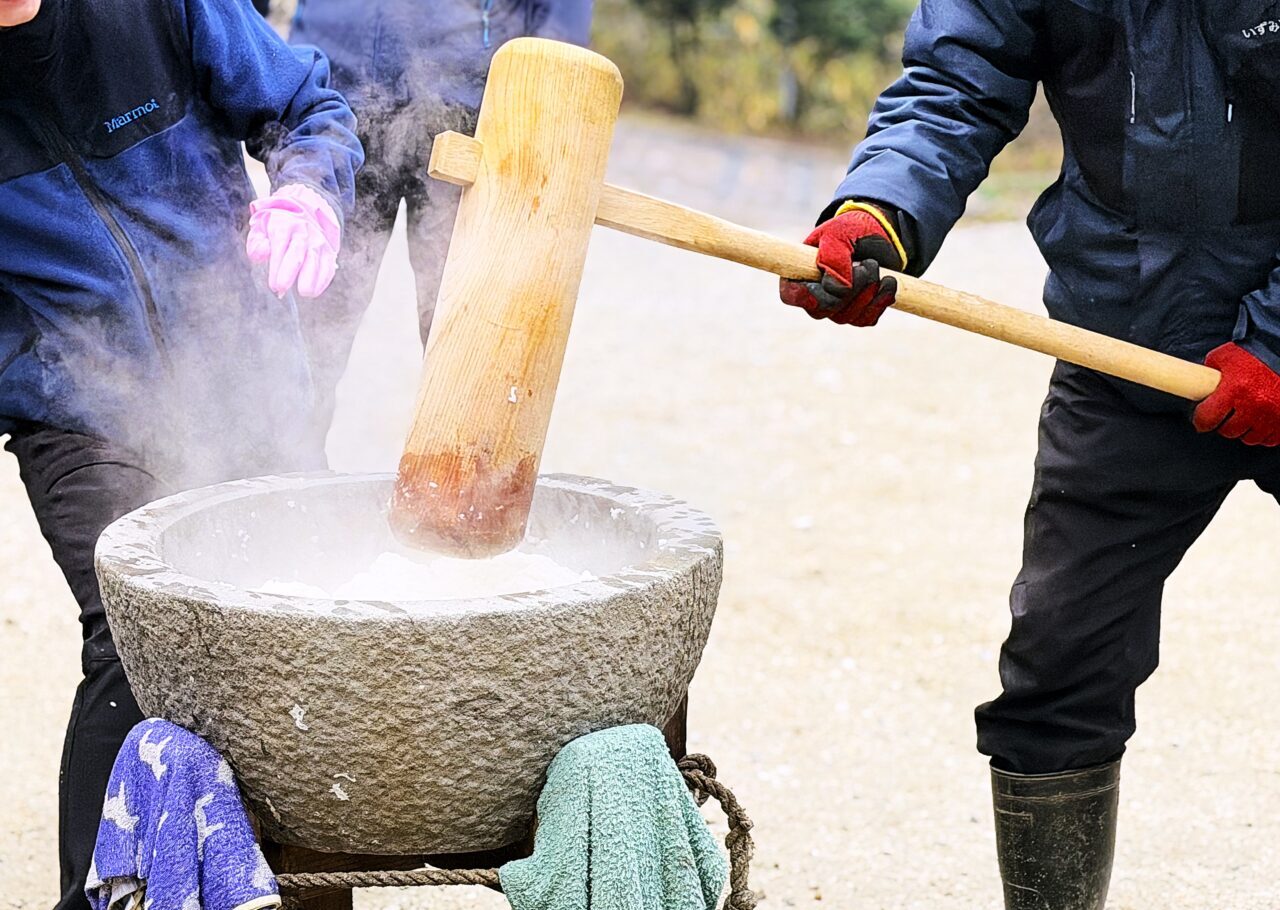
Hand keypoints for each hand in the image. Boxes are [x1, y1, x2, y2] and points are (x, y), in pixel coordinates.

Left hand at [245, 184, 339, 298]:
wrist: (306, 210)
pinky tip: (314, 291)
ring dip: (311, 278)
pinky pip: (328, 265)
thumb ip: (256, 243)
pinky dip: (323, 279)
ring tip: (304, 292)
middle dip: (289, 272)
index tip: (274, 285)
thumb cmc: (279, 225)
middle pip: (297, 252)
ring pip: (315, 259)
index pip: (279, 246)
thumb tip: (264, 254)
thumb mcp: (261, 227)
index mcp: (284, 225)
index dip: (276, 267)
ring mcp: (318, 241)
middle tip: (282, 289)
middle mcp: (303, 231)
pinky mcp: (328, 251)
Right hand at [779, 201, 906, 325]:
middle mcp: (814, 295)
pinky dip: (881, 301)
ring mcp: (836, 307)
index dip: (807, 295)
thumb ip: (833, 258)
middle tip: (865, 264)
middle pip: (824, 310)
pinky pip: (866, 319)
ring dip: (868, 290)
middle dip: (850, 289)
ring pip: (847, 316)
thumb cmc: (852, 229)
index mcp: (799, 273)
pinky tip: (887, 282)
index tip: (828, 281)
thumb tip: (839, 289)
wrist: (880, 233)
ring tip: (875, 265)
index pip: (792, 296)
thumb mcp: (839, 233)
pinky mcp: (857, 312)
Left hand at [1192, 343, 1279, 444]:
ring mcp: (1272, 415)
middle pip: (1228, 431)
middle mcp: (1254, 404)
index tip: (1200, 421)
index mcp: (1235, 389)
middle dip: (1224, 424)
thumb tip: (1195, 384)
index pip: (1207, 418)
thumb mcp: (1225, 356)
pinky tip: (1261, 421)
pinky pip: (1269, 439)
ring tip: (1245, 415)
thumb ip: (1208, 371)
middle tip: (1227, 414)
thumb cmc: (1257, 354)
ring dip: (1244, 430)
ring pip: (1249, 438)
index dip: (1200, 421)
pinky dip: (1264, 433)